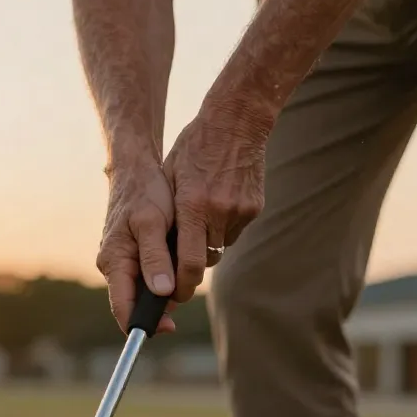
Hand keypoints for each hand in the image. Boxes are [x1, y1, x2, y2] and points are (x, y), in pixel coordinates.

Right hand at [97, 159, 177, 334]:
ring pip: (145, 290)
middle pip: (136, 302)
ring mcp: (122, 262)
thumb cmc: (145, 193)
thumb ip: (155, 258)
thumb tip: (161, 293)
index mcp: (114, 261)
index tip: (170, 328)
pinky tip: (178, 261)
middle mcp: (114, 266)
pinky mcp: (133, 255)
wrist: (138, 170)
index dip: (143, 323)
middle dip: (161, 305)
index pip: (122, 307)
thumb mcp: (153, 223)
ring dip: (166, 288)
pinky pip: (149, 276)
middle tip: (186, 291)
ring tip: (184, 270)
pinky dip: (165, 275)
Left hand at [162, 103, 268, 302]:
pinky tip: (218, 206)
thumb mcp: (170, 177)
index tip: (174, 296)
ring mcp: (240, 211)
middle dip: (192, 267)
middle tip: (180, 266)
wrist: (236, 121)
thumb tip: (162, 252)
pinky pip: (234, 231)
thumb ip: (169, 215)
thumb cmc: (193, 148)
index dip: (181, 286)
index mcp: (192, 205)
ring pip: (220, 247)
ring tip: (199, 221)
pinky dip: (224, 227)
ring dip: (208, 243)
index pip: (188, 263)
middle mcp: (218, 211)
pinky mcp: (254, 207)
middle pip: (205, 260)